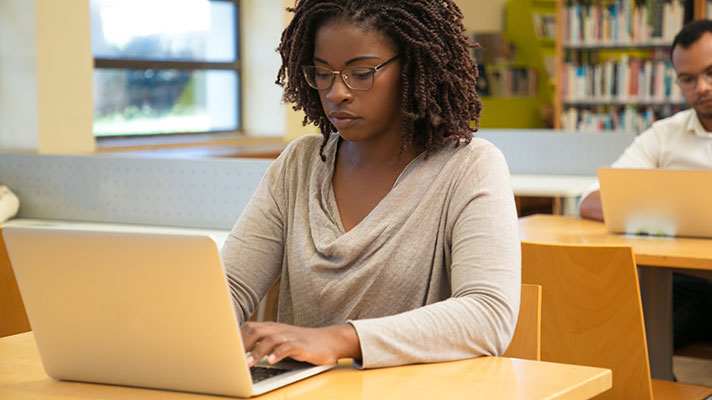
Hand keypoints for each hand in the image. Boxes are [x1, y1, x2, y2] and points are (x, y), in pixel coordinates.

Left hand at [240, 321, 360, 366]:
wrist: (329, 340)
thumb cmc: (301, 344)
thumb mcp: (280, 342)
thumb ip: (263, 344)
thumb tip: (241, 355)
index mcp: (272, 328)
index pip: (249, 327)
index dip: (235, 337)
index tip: (224, 350)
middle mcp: (279, 330)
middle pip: (256, 330)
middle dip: (242, 344)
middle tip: (232, 358)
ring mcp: (290, 336)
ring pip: (270, 339)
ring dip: (257, 351)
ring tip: (248, 364)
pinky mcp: (302, 345)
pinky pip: (288, 347)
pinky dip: (278, 353)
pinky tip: (271, 361)